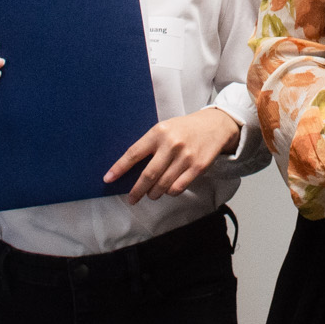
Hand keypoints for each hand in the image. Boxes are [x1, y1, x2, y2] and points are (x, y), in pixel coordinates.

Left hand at [104, 107, 241, 202]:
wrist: (215, 125)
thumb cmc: (185, 129)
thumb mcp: (165, 129)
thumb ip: (150, 146)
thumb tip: (131, 170)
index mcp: (158, 132)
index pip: (134, 153)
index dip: (119, 168)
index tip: (108, 178)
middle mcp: (171, 144)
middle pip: (148, 175)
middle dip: (137, 190)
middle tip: (132, 198)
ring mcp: (185, 156)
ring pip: (163, 185)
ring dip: (154, 193)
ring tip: (152, 193)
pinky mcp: (197, 167)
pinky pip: (178, 188)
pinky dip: (170, 192)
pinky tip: (168, 189)